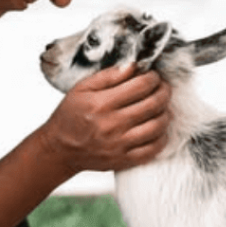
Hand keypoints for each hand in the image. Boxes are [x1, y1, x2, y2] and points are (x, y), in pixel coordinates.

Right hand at [39, 63, 171, 175]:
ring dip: (166, 113)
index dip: (153, 78)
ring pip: (157, 126)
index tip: (153, 76)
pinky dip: (162, 137)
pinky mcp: (123, 160)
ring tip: (162, 107)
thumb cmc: (70, 116)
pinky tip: (158, 129)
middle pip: (153, 104)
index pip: (140, 86)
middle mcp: (111, 124)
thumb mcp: (81, 88)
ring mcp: (119, 145)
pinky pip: (153, 149)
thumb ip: (108, 76)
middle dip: (164, 92)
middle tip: (163, 88)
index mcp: (101, 103)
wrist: (60, 149)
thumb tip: (133, 66)